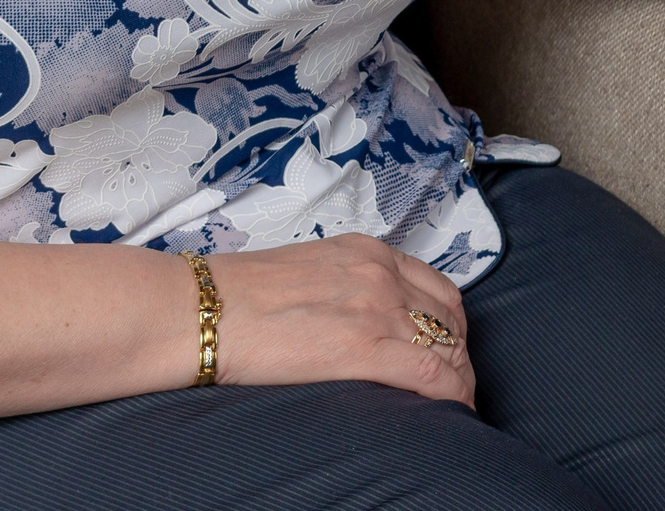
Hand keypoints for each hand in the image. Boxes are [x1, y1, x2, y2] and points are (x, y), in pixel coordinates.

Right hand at [204, 234, 473, 406]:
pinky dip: (452, 395)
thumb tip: (358, 318)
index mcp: (365, 252)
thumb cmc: (239, 294)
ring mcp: (376, 309)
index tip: (446, 349)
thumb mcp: (308, 269)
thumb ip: (344, 284)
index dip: (449, 325)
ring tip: (453, 403)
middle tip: (452, 382)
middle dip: (459, 353)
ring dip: (459, 378)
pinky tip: (452, 413)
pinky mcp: (364, 348)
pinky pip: (431, 375)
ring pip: (447, 347)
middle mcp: (380, 274)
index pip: (435, 288)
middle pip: (449, 318)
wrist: (205, 309)